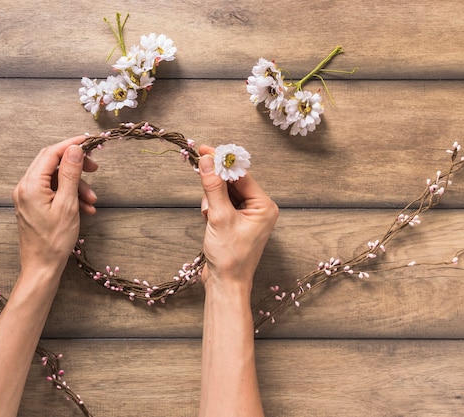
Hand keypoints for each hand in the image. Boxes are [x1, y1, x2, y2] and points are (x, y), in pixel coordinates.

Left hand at [12, 136, 97, 273]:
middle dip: (75, 165)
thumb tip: (74, 150)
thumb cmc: (54, 241)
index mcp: (30, 185)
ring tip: (92, 201)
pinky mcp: (33, 204)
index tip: (90, 142)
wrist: (42, 267)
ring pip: (55, 178)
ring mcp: (28, 196)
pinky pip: (53, 191)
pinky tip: (84, 208)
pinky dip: (69, 195)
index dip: (71, 145)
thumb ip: (70, 174)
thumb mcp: (67, 204)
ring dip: (76, 185)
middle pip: (52, 163)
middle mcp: (25, 187)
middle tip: (95, 168)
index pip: (51, 153)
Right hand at [198, 145, 277, 290]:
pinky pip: (222, 204)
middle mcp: (259, 209)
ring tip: (209, 215)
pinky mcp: (235, 223)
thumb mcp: (219, 217)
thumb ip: (213, 187)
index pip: (242, 175)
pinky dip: (212, 207)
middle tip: (199, 171)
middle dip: (216, 184)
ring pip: (225, 193)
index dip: (223, 162)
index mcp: (264, 206)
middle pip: (233, 182)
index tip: (204, 150)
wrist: (225, 285)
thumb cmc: (229, 257)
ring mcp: (247, 217)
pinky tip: (208, 218)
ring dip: (212, 198)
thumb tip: (208, 161)